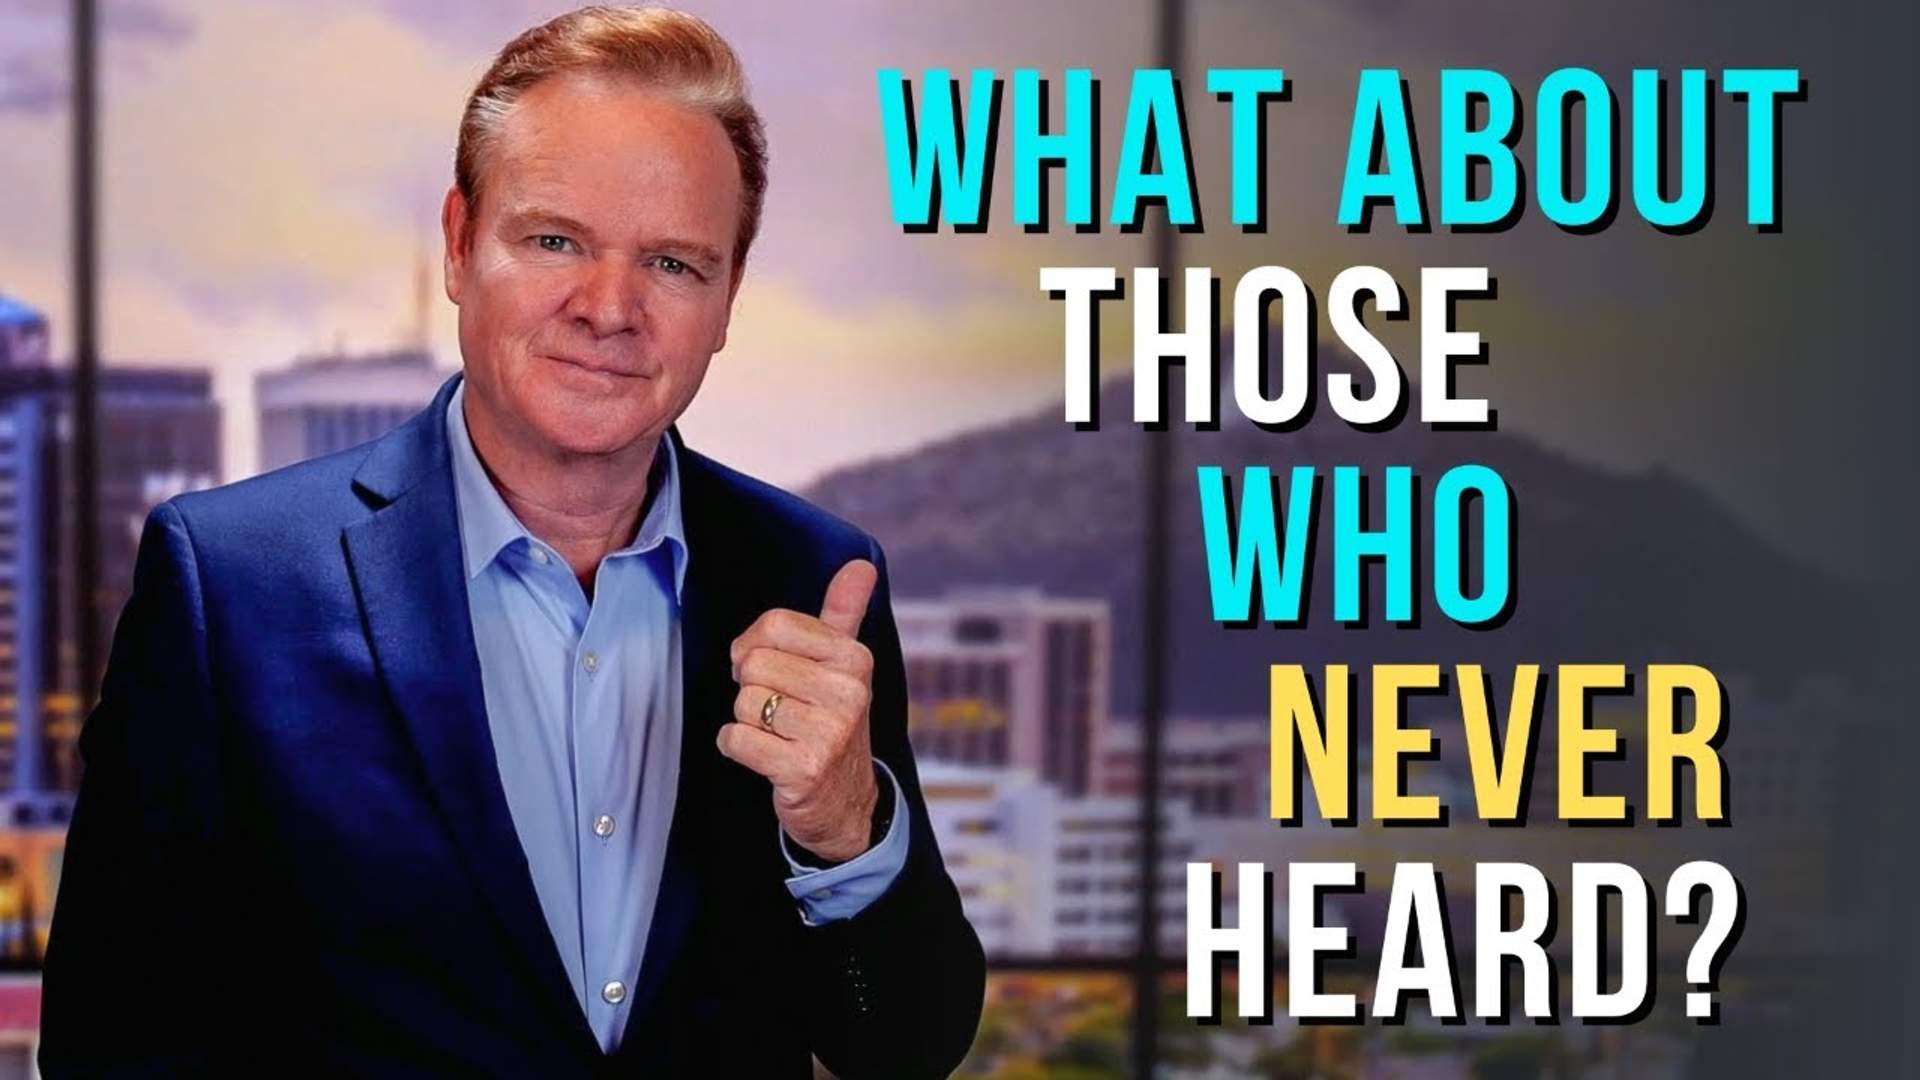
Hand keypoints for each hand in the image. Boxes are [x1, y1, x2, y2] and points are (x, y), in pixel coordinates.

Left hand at [719, 559, 881, 862]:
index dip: (755, 647)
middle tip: (780, 710)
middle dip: (752, 689)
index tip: (773, 670)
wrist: (846, 804)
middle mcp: (849, 692)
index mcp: (854, 658)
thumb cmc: (832, 724)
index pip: (773, 626)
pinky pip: (736, 738)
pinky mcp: (804, 769)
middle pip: (752, 665)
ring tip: (779, 735)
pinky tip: (767, 756)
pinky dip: (738, 747)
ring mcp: (830, 732)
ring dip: (748, 722)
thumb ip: (845, 613)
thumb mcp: (844, 667)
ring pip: (743, 703)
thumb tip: (861, 565)